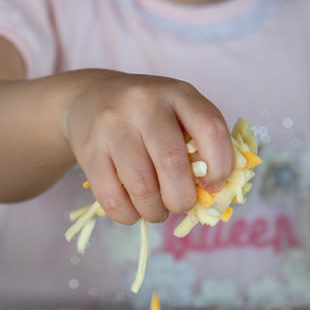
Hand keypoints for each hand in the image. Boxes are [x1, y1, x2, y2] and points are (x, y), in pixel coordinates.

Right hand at [62, 71, 233, 224]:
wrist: (90, 98)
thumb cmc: (147, 115)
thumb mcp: (178, 113)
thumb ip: (200, 146)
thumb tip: (212, 193)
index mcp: (178, 93)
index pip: (211, 130)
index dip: (221, 166)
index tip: (213, 184)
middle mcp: (144, 104)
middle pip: (172, 164)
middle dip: (182, 199)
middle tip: (181, 204)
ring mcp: (113, 126)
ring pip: (141, 187)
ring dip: (155, 211)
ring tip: (156, 210)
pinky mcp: (89, 150)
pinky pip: (112, 198)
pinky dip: (128, 215)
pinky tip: (133, 210)